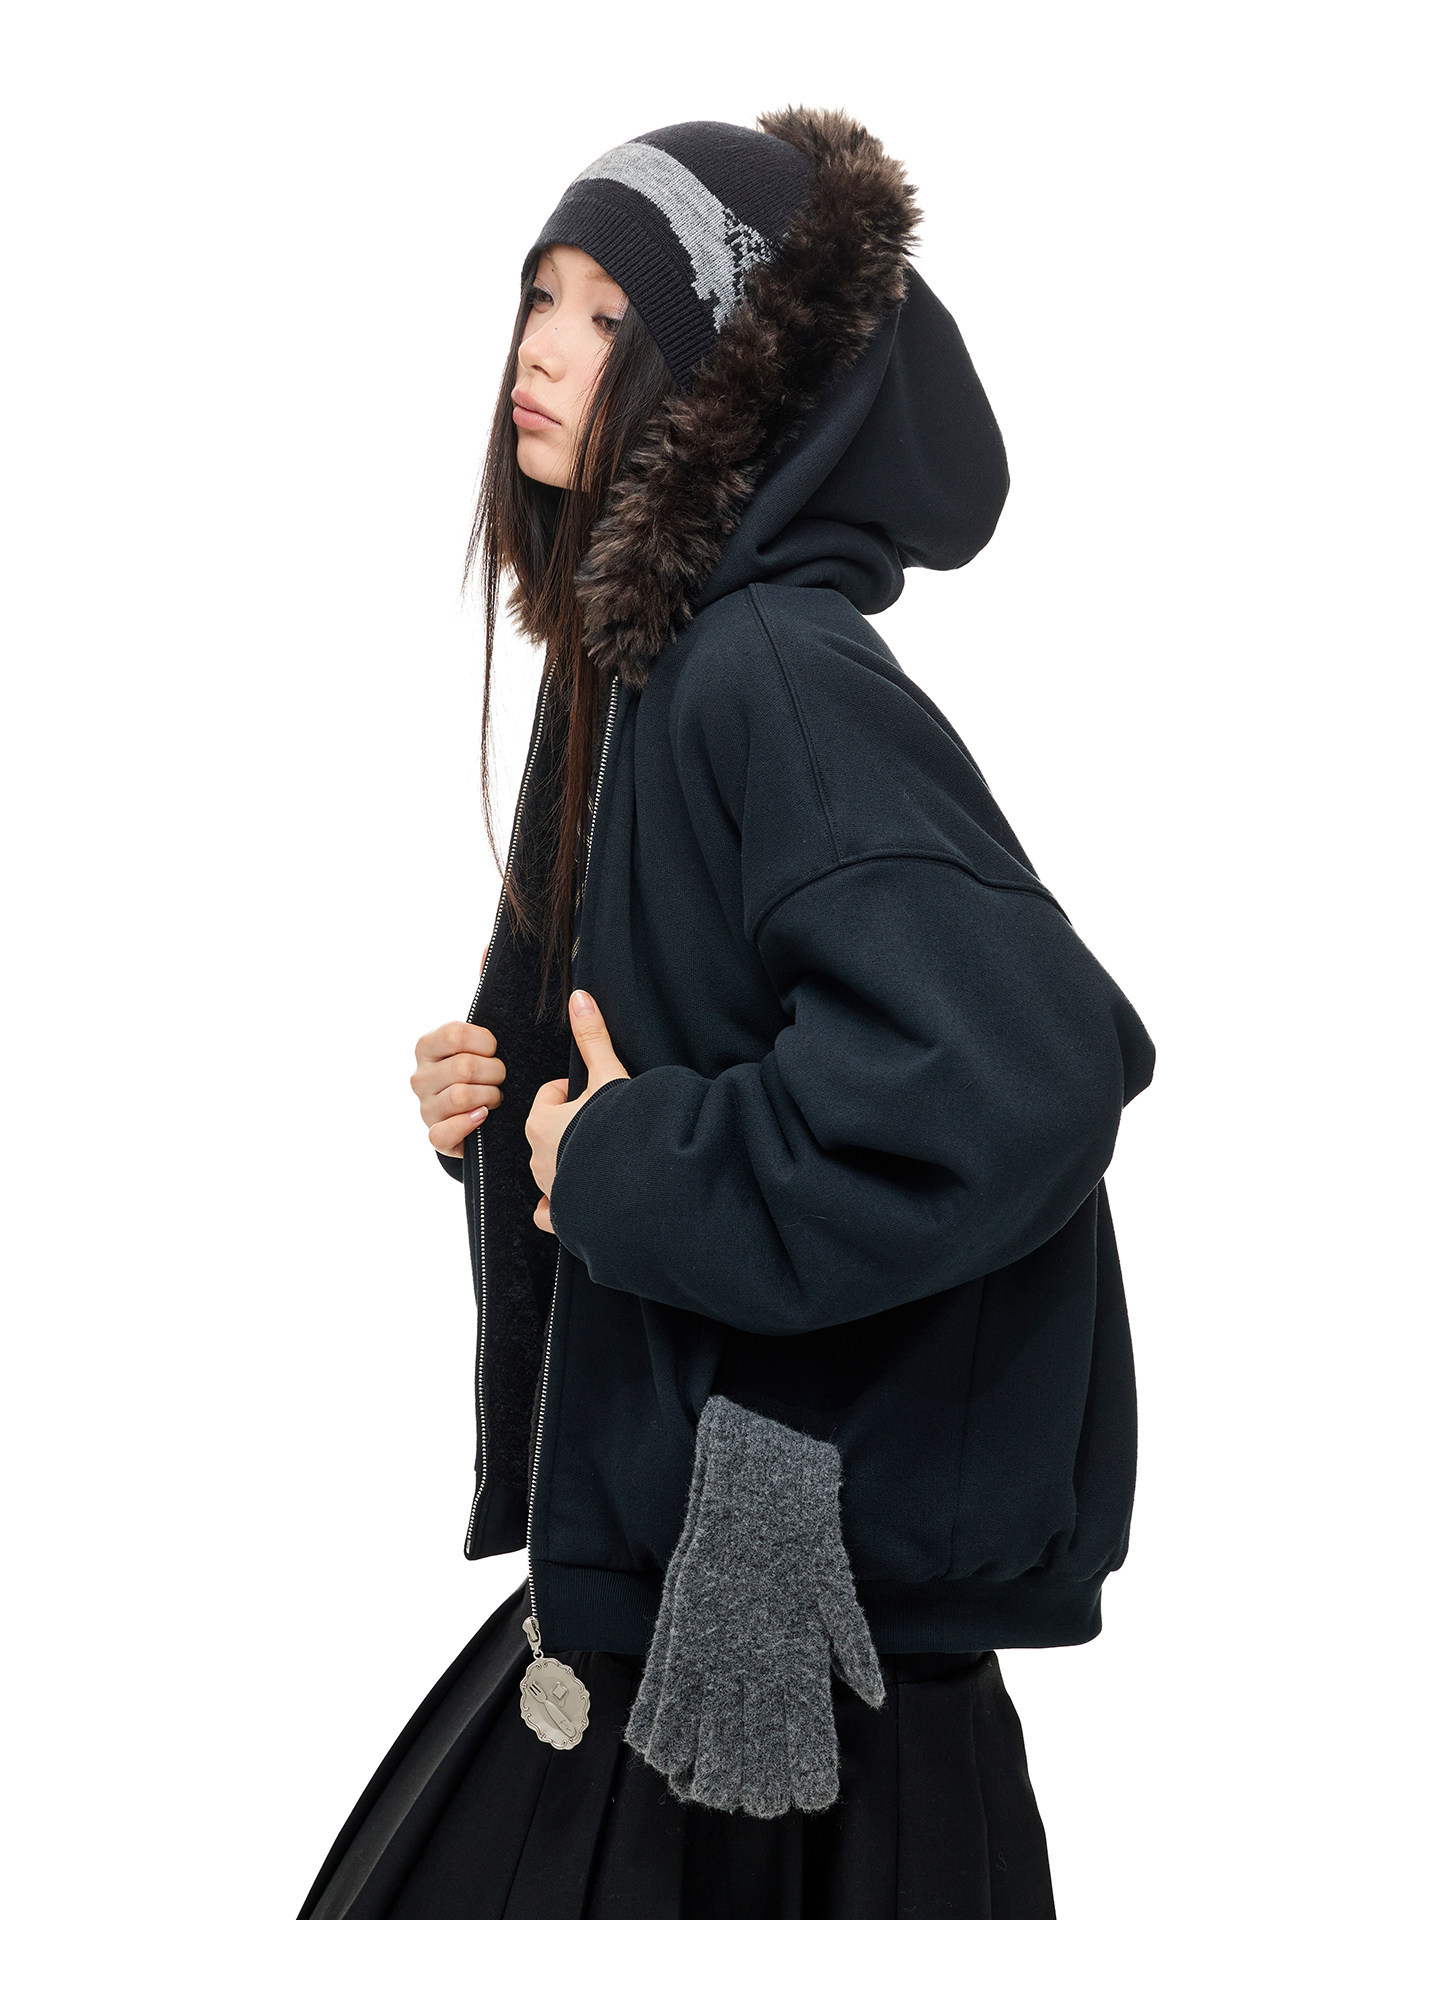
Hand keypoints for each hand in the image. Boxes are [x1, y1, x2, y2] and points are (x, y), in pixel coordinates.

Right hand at [410, 1021, 505, 1156]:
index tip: (494, 1050)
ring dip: (489, 1096)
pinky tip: (482, 1115)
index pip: (455, 1034)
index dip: (485, 1042)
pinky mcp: (435, 1135)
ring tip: (494, 1096)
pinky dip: (468, 1124)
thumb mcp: (475, 1047)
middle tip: (500, 1078)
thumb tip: (503, 1032)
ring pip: (461, 1096)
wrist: (475, 1112)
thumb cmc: (481, 1071)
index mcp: (426, 1048)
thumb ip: (480, 1038)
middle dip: (495, 1072)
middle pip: (464, 1067)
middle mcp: (420, 1077)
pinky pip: (444, 1133)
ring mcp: (426, 1108)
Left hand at [526, 990, 629, 1232]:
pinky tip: (579, 1202)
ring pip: (551, 1168)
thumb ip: (593, 1038)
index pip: (549, 1096)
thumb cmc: (621, 1129)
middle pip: (549, 1131)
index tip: (600, 1095)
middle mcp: (536, 1157)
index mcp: (541, 1122)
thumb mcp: (609, 1075)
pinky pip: (550, 1213)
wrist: (640, 1186)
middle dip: (572, 1126)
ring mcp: (549, 1190)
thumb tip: (578, 997)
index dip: (575, 1092)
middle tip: (606, 1123)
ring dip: (570, 1161)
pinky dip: (560, 1207)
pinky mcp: (563, 1218)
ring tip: (605, 1156)